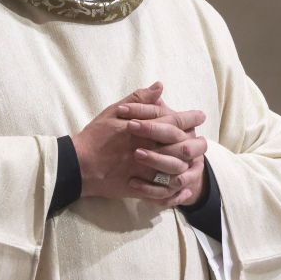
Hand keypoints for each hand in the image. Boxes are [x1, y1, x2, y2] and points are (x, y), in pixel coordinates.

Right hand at [72, 83, 205, 204]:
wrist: (78, 164)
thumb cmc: (95, 136)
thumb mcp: (113, 112)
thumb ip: (138, 100)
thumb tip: (159, 87)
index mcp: (144, 130)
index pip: (175, 122)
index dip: (191, 118)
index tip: (200, 116)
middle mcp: (148, 150)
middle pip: (183, 148)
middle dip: (197, 145)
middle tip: (202, 142)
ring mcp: (144, 171)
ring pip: (177, 171)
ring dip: (190, 168)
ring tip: (196, 165)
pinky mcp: (139, 188)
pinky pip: (163, 193)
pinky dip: (175, 192)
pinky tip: (181, 189)